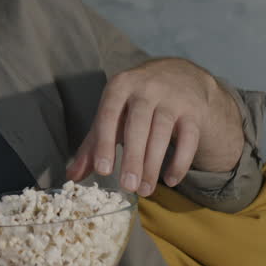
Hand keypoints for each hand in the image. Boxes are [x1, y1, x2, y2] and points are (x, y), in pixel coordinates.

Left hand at [65, 58, 243, 196]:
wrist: (179, 75)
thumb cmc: (136, 101)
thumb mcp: (112, 114)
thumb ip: (93, 144)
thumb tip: (71, 176)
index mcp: (120, 86)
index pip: (109, 114)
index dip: (105, 143)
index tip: (103, 170)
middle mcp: (147, 88)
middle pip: (138, 125)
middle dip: (133, 157)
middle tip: (127, 186)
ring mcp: (173, 98)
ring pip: (163, 132)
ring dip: (154, 164)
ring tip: (145, 190)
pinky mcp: (194, 111)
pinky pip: (189, 138)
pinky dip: (180, 161)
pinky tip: (171, 180)